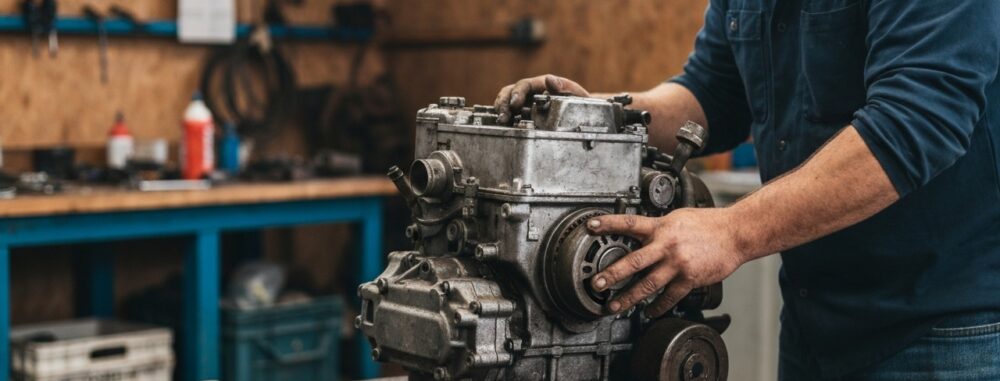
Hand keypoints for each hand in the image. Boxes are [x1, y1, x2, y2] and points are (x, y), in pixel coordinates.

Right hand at [494, 74, 589, 123]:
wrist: (582, 115)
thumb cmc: (579, 103)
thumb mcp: (576, 94)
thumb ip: (565, 87)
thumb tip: (549, 80)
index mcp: (540, 84)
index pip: (523, 85)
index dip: (517, 93)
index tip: (515, 104)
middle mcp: (529, 93)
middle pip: (509, 92)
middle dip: (504, 103)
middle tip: (503, 118)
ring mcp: (524, 104)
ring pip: (506, 102)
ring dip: (501, 111)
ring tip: (502, 123)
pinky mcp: (523, 116)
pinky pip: (510, 115)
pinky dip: (505, 119)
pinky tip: (504, 127)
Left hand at [587, 208, 746, 316]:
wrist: (735, 233)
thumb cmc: (707, 224)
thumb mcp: (677, 218)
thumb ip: (656, 227)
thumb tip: (638, 232)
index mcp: (661, 227)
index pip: (629, 223)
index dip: (608, 223)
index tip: (590, 226)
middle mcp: (666, 245)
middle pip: (634, 261)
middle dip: (612, 274)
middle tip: (596, 284)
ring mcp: (678, 264)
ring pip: (648, 284)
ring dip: (629, 297)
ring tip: (614, 305)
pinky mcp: (689, 279)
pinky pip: (669, 297)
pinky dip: (657, 306)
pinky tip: (649, 312)